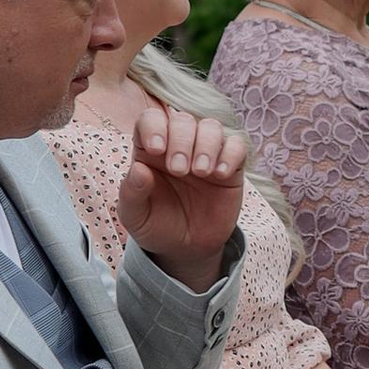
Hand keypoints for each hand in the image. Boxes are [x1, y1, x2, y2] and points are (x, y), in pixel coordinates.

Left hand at [119, 103, 248, 289]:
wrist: (187, 249)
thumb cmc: (157, 226)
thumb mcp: (135, 217)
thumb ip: (132, 193)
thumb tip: (138, 169)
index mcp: (151, 150)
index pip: (151, 120)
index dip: (154, 126)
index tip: (156, 149)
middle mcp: (179, 145)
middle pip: (183, 119)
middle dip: (181, 140)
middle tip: (179, 170)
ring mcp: (206, 153)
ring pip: (211, 126)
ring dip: (206, 144)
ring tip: (201, 172)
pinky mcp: (230, 167)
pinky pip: (237, 145)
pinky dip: (230, 154)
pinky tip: (221, 174)